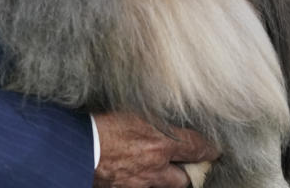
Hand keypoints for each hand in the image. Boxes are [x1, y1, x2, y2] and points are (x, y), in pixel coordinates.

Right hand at [92, 112, 219, 187]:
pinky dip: (140, 182)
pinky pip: (139, 187)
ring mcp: (138, 182)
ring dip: (163, 179)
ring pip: (162, 186)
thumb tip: (165, 113)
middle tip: (187, 166)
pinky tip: (134, 174)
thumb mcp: (132, 110)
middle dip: (187, 173)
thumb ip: (153, 116)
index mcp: (161, 143)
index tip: (214, 149)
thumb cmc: (100, 123)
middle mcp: (155, 167)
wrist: (75, 149)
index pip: (197, 148)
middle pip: (184, 179)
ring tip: (159, 171)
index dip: (209, 149)